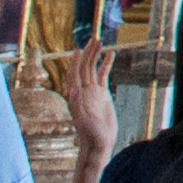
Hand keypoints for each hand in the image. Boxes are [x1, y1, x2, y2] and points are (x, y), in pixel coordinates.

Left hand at [58, 42, 113, 156]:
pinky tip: (110, 55)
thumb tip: (72, 91)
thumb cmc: (90, 135)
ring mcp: (92, 92)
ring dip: (95, 55)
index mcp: (77, 96)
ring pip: (92, 69)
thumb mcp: (83, 122)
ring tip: (100, 42)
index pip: (74, 74)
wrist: (99, 143)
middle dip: (87, 53)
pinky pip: (103, 75)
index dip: (75, 62)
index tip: (78, 49)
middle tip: (93, 39)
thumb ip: (77, 107)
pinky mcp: (102, 94)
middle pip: (84, 68)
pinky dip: (105, 64)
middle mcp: (83, 91)